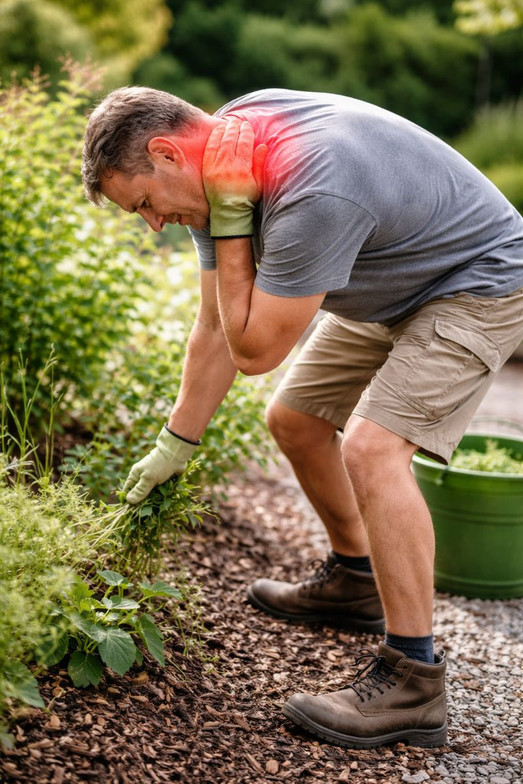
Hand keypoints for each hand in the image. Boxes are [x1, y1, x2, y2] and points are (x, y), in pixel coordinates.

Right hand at [123, 426, 198, 504]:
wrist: (176, 455)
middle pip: (140, 494)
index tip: (132, 510)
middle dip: (143, 501)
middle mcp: (143, 478)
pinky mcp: (163, 481)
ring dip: (154, 499)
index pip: (128, 490)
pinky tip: (165, 500)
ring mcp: (153, 480)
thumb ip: (140, 490)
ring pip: (150, 494)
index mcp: (135, 475)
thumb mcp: (148, 478)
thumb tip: (128, 500)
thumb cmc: (159, 465)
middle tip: (148, 509)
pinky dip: (162, 495)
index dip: (129, 499)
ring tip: (158, 505)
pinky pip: (160, 492)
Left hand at [203, 117, 267, 237]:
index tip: (248, 126)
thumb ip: (259, 164)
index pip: (245, 143)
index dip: (246, 132)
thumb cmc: (246, 199)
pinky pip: (209, 149)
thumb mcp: (258, 183)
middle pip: (231, 140)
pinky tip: (217, 132)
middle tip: (238, 121)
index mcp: (242, 169)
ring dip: (225, 130)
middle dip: (235, 128)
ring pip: (220, 142)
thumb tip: (262, 145)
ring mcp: (215, 167)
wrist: (228, 212)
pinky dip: (213, 138)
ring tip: (228, 123)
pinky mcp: (207, 169)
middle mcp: (228, 166)